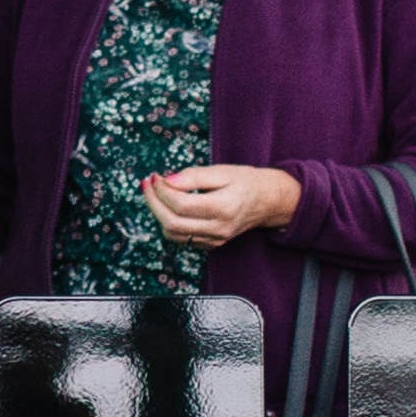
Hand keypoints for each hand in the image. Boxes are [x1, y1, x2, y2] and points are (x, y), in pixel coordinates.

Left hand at [140, 164, 298, 250]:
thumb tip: (166, 180)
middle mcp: (218, 228)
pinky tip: (169, 206)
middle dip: (153, 203)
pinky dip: (169, 223)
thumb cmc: (246, 182)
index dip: (162, 190)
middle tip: (147, 184)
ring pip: (173, 234)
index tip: (155, 176)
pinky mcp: (211, 244)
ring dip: (158, 214)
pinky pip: (181, 239)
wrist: (268, 202)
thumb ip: (193, 176)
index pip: (181, 204)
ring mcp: (215, 240)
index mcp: (224, 207)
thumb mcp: (222, 171)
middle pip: (172, 223)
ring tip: (156, 194)